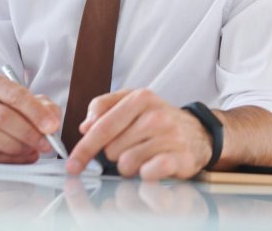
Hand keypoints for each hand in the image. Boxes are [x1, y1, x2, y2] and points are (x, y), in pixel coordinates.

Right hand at [0, 71, 59, 162]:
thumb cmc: (11, 109)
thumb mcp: (30, 102)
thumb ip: (44, 108)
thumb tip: (52, 123)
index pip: (15, 95)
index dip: (36, 112)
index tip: (52, 127)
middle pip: (2, 116)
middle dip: (28, 133)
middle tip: (46, 144)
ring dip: (16, 147)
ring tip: (34, 151)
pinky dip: (5, 159)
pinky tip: (20, 158)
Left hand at [66, 89, 212, 180]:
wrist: (198, 132)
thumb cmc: (159, 119)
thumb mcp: (133, 102)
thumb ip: (104, 106)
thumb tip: (85, 126)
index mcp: (141, 97)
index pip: (101, 126)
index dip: (83, 149)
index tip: (73, 164)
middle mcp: (156, 114)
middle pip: (111, 149)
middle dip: (115, 154)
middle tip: (131, 147)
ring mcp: (170, 135)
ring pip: (126, 163)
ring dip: (130, 166)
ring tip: (143, 156)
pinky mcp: (180, 156)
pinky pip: (147, 173)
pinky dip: (145, 174)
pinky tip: (153, 166)